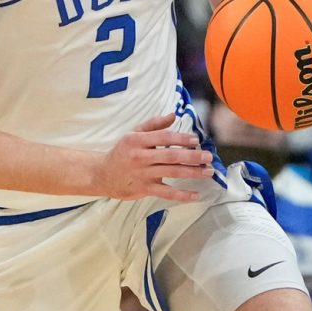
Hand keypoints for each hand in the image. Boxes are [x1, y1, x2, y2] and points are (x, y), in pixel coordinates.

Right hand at [93, 114, 214, 201]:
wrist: (103, 174)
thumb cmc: (122, 152)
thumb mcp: (133, 134)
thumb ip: (154, 125)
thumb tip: (173, 115)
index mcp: (137, 140)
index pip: (163, 137)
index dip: (181, 138)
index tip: (196, 140)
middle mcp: (140, 157)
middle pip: (170, 156)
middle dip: (192, 156)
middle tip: (209, 156)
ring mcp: (143, 174)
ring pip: (171, 173)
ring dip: (192, 173)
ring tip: (208, 172)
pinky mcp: (144, 189)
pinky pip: (166, 193)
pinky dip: (182, 195)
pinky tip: (196, 195)